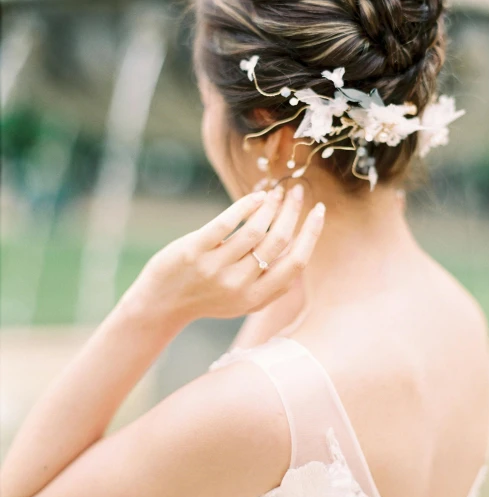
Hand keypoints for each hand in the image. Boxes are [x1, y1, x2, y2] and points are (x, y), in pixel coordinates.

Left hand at [123, 185, 324, 330]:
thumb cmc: (206, 297)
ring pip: (255, 230)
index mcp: (256, 298)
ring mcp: (215, 268)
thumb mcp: (242, 301)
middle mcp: (239, 285)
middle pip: (278, 241)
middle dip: (292, 211)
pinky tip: (255, 196)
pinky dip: (246, 205)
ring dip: (270, 206)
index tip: (318, 211)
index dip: (311, 234)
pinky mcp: (194, 251)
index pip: (296, 263)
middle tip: (296, 192)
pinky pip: (226, 222)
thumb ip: (269, 285)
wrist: (160, 304)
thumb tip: (299, 254)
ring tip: (274, 192)